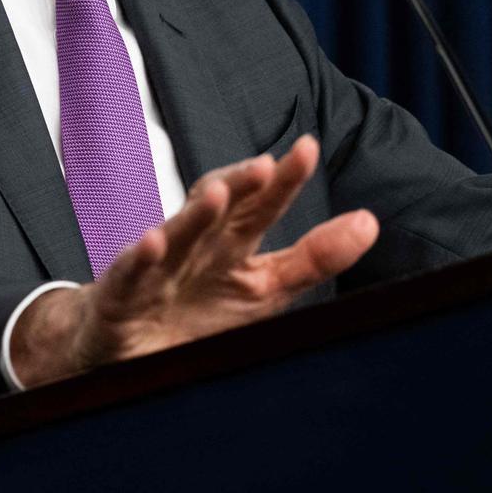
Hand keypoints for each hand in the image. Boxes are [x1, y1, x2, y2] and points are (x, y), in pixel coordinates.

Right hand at [10, 135, 378, 386]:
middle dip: (237, 187)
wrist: (125, 344)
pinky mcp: (121, 295)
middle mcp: (195, 247)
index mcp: (230, 243)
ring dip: (194, 216)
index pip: (259, 206)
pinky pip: (129, 274)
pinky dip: (139, 259)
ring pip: (175, 235)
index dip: (282, 181)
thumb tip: (370, 221)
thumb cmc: (198, 309)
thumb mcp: (265, 288)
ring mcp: (156, 268)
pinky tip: (152, 244)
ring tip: (218, 197)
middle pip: (217, 211)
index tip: (307, 148)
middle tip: (264, 166)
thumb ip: (314, 257)